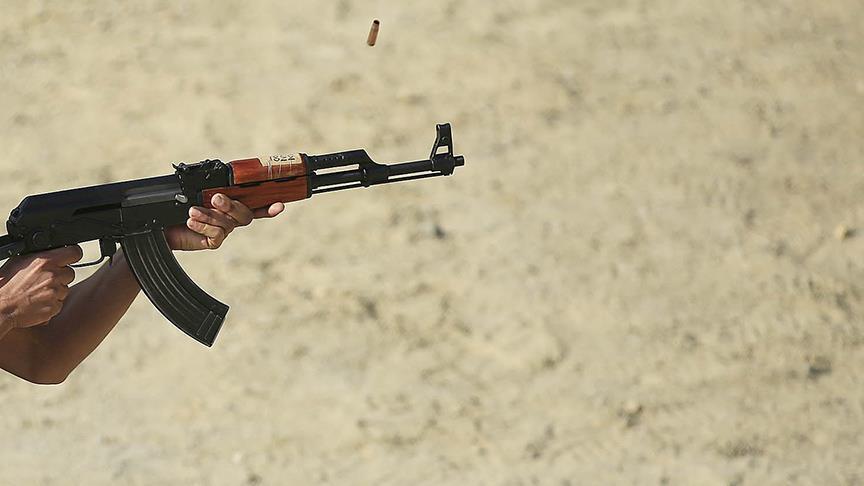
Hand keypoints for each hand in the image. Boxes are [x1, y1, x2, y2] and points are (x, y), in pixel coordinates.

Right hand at [0, 246, 81, 328]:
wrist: (1, 306)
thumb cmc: (6, 284)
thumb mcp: (19, 261)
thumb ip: (40, 256)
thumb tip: (51, 251)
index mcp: (45, 261)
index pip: (74, 252)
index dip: (72, 254)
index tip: (69, 256)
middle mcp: (53, 276)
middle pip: (70, 272)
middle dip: (60, 275)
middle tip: (45, 279)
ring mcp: (55, 292)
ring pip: (65, 288)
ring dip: (55, 290)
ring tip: (37, 291)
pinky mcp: (55, 306)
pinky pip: (59, 302)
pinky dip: (51, 302)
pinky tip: (37, 301)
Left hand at [165, 194, 284, 250]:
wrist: (158, 227)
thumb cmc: (175, 208)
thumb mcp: (192, 193)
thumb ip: (208, 189)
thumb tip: (217, 187)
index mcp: (229, 203)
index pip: (255, 204)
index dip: (269, 206)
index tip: (279, 205)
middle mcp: (230, 217)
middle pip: (245, 214)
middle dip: (231, 205)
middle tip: (216, 197)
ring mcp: (223, 230)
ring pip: (228, 223)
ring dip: (210, 215)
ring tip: (192, 210)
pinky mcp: (213, 241)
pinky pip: (217, 234)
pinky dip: (204, 226)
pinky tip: (191, 221)